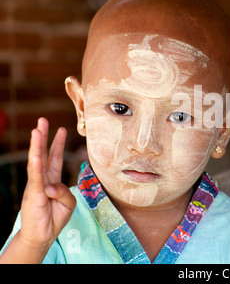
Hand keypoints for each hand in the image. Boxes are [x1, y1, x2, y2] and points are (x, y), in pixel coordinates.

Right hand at [21, 118, 75, 251]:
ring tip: (37, 130)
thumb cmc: (55, 218)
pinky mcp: (33, 194)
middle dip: (43, 137)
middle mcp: (43, 179)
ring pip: (37, 162)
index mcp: (52, 180)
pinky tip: (36, 154)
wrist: (43, 236)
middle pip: (43, 154)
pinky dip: (36, 166)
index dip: (57, 144)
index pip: (55, 158)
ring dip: (37, 146)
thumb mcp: (68, 203)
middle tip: (43, 120)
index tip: (62, 129)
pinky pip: (35, 178)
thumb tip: (51, 186)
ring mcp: (36, 185)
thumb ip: (65, 191)